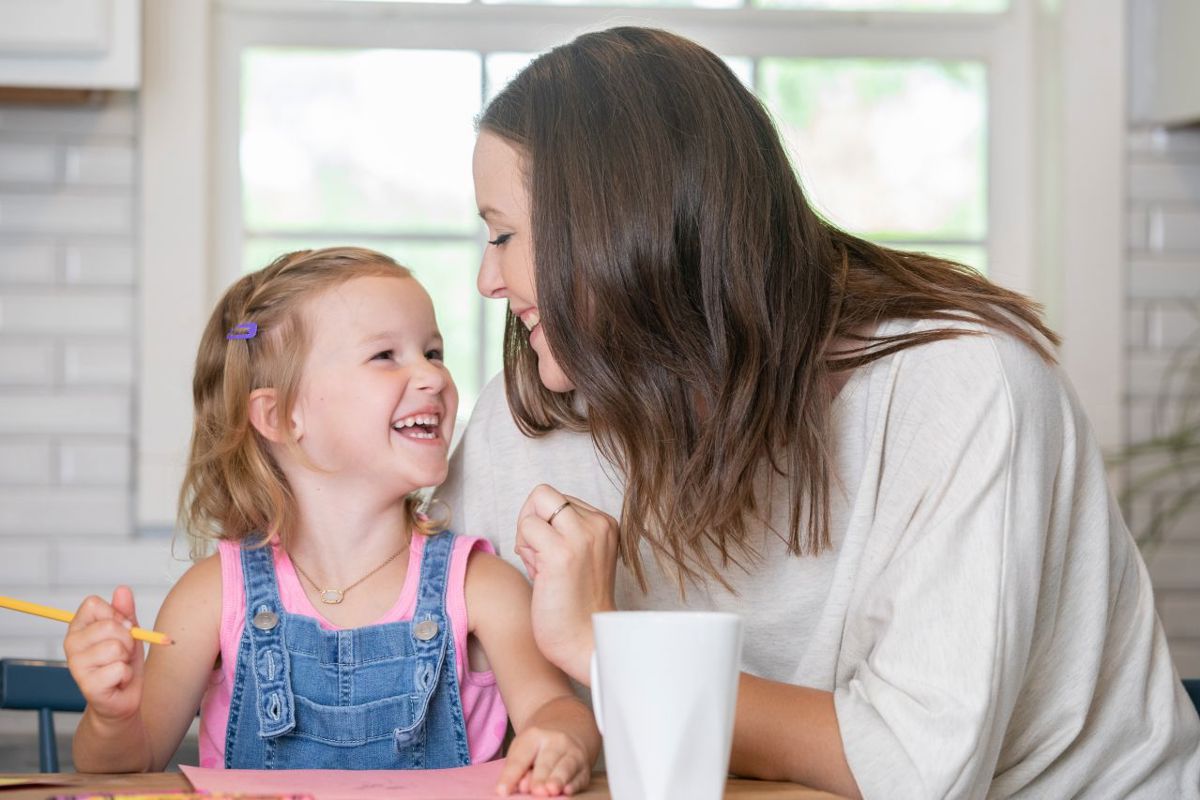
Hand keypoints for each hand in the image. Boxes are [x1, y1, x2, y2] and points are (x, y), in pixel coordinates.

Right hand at [63, 586, 144, 723]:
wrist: (123, 699)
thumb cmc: (123, 663)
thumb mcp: (129, 633)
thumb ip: (125, 611)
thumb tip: (122, 589)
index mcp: (79, 628)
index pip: (92, 604)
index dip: (115, 613)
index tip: (121, 628)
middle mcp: (71, 645)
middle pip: (109, 625)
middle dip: (127, 639)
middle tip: (123, 653)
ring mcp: (76, 666)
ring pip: (116, 648)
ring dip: (127, 659)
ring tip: (119, 667)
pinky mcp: (87, 686)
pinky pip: (119, 669)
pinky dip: (126, 675)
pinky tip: (118, 681)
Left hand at [496, 725, 592, 796]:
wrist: (569, 726)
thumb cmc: (540, 744)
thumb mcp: (523, 748)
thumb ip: (518, 768)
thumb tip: (521, 787)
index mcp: (534, 736)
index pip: (520, 758)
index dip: (511, 776)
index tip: (502, 791)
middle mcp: (556, 742)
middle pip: (546, 761)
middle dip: (540, 776)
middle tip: (535, 790)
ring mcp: (573, 753)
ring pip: (566, 767)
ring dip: (558, 779)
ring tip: (551, 790)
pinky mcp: (585, 767)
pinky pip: (580, 777)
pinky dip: (575, 784)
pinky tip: (568, 790)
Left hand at [515, 485, 617, 683]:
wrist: (586, 642)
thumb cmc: (576, 605)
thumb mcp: (579, 555)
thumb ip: (562, 531)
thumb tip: (530, 512)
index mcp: (605, 524)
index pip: (558, 499)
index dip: (545, 524)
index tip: (553, 554)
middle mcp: (598, 525)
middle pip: (543, 494)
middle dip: (532, 522)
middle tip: (540, 557)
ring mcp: (581, 536)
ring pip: (533, 507)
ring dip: (527, 537)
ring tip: (542, 568)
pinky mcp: (561, 552)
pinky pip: (526, 527)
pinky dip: (524, 550)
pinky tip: (539, 575)